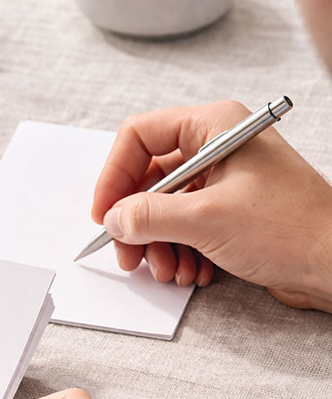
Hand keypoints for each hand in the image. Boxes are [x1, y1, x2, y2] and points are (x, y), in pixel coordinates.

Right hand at [92, 100, 331, 311]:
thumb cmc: (293, 228)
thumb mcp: (207, 219)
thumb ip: (149, 216)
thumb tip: (115, 218)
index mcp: (214, 127)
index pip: (140, 136)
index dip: (115, 175)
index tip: (105, 213)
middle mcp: (216, 149)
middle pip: (148, 179)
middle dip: (136, 223)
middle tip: (130, 254)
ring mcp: (222, 182)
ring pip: (163, 209)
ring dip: (158, 245)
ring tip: (169, 270)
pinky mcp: (227, 212)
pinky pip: (183, 228)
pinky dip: (179, 252)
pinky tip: (193, 272)